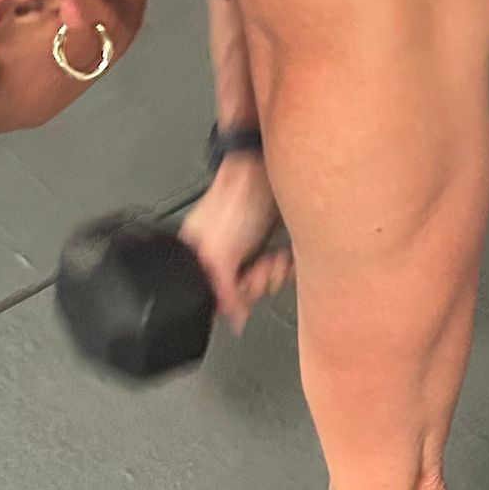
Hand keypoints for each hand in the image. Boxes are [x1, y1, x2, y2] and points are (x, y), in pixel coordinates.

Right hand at [178, 159, 289, 333]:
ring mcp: (249, 250)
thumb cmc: (237, 200)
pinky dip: (287, 264)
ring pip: (266, 282)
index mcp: (201, 257)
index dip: (233, 299)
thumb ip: (221, 291)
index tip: (242, 288)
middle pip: (244, 293)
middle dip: (258, 282)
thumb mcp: (219, 253)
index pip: (216, 298)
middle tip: (261, 266)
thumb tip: (233, 319)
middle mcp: (224, 255)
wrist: (265, 170)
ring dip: (275, 272)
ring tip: (276, 257)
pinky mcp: (272, 242)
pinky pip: (282, 269)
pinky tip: (285, 254)